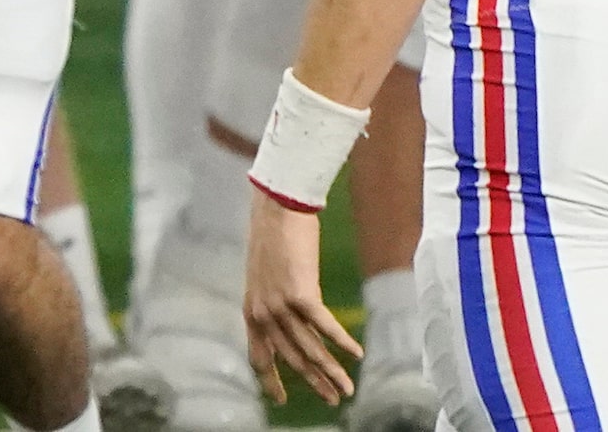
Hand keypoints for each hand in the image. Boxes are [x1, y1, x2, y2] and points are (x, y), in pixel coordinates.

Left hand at [244, 190, 358, 405]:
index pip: (259, 356)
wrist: (276, 207)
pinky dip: (342, 342)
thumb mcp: (265, 275)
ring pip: (309, 349)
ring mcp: (280, 305)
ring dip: (331, 371)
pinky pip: (325, 327)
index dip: (271, 381)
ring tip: (347, 388)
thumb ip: (274, 302)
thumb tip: (293, 319)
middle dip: (313, 382)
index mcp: (251, 310)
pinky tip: (356, 354)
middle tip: (332, 400)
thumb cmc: (273, 235)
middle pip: (290, 359)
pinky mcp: (301, 294)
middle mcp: (262, 313)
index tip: (281, 400)